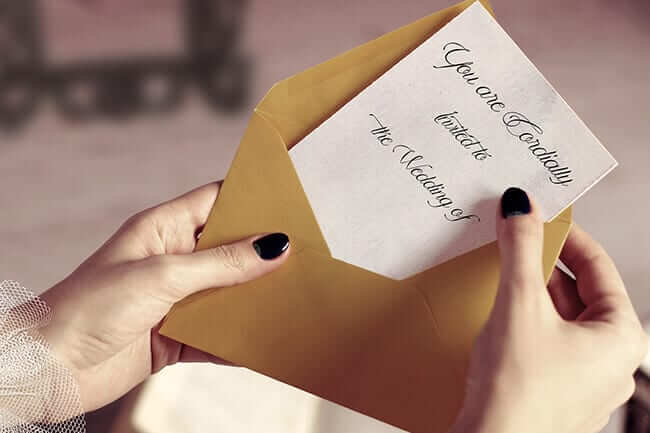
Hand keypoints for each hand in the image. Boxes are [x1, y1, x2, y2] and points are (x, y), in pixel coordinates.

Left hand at [40, 183, 290, 411]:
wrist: (48, 370)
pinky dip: (239, 339)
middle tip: (306, 254)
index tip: (289, 200)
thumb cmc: (90, 308)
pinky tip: (265, 341)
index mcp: (163, 229)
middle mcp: (172, 260)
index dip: (250, 198)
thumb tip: (273, 247)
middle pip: (229, 249)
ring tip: (296, 296)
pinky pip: (217, 335)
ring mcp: (174, 300)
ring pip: (227, 293)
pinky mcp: (174, 337)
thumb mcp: (163, 276)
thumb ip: (221, 265)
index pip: (215, 201)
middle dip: (263, 253)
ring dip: (255, 298)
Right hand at [449, 187, 647, 432]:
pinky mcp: (558, 393)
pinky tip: (502, 317)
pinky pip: (549, 343)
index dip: (567, 236)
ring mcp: (586, 382)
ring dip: (534, 294)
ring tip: (505, 275)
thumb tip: (521, 205)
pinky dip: (527, 322)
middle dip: (545, 266)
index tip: (540, 217)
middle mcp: (612, 362)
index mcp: (622, 338)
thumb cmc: (516, 388)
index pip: (598, 267)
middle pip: (580, 294)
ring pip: (563, 319)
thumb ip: (521, 248)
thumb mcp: (519, 303)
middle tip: (516, 242)